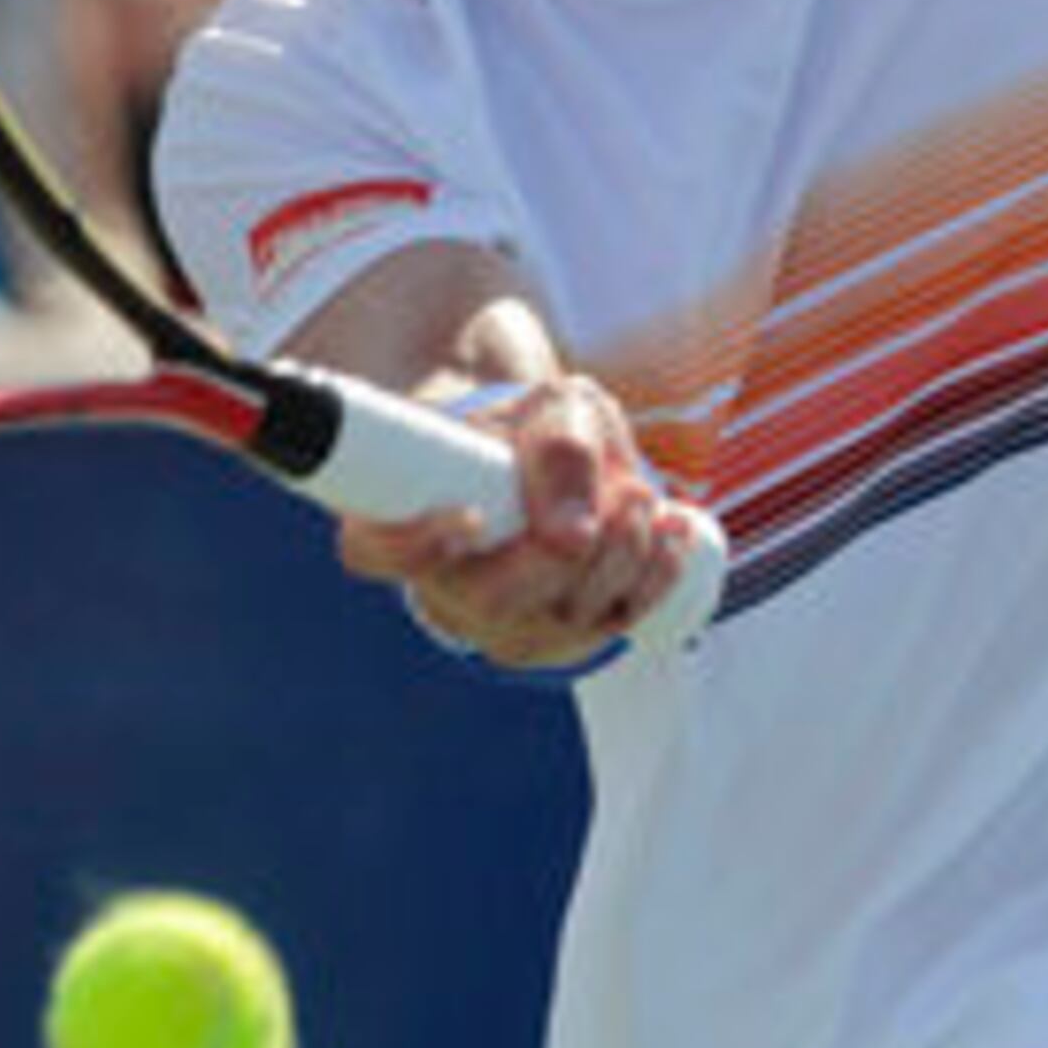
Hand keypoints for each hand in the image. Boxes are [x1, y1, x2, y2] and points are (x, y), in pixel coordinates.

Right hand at [336, 375, 699, 670]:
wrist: (557, 455)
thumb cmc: (535, 430)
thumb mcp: (553, 408)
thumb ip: (562, 449)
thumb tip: (574, 534)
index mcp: (401, 518)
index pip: (374, 550)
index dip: (413, 543)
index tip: (471, 515)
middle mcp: (440, 584)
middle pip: (492, 601)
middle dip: (565, 554)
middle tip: (622, 493)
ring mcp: (498, 623)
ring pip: (557, 619)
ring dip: (621, 559)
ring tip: (645, 499)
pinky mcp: (556, 639)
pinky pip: (606, 629)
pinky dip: (651, 581)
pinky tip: (672, 536)